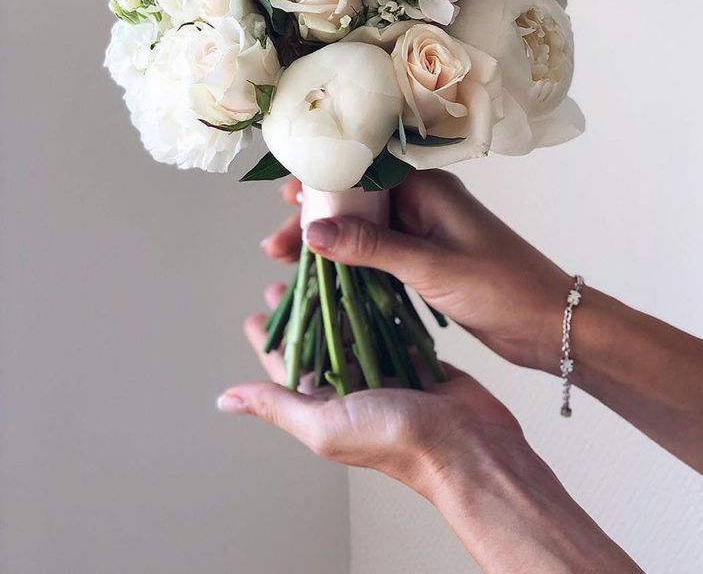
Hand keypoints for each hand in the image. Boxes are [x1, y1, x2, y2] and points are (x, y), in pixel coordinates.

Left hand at [218, 286, 642, 573]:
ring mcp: (382, 368)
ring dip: (336, 300)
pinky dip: (373, 302)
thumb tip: (225, 399)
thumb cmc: (395, 440)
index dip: (271, 338)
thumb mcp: (323, 423)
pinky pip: (385, 322)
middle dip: (302, 311)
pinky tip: (364, 278)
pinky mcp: (411, 354)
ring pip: (351, 326)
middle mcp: (350, 385)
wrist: (467, 443)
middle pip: (317, 340)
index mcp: (324, 403)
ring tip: (322, 270)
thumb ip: (276, 405)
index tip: (258, 311)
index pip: (286, 366)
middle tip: (288, 278)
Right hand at [262, 170, 570, 372]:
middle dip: (316, 220)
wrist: (550, 324)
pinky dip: (352, 263)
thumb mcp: (429, 266)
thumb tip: (313, 230)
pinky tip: (327, 277)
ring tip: (288, 265)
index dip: (322, 180)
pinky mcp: (428, 260)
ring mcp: (426, 232)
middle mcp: (424, 203)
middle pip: (357, 201)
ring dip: (330, 244)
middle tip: (275, 247)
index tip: (286, 198)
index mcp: (428, 189)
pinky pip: (380, 254)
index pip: (363, 171)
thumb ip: (370, 246)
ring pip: (365, 230)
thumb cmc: (501, 287)